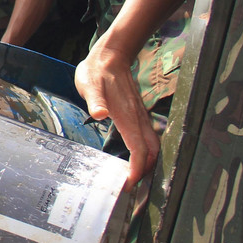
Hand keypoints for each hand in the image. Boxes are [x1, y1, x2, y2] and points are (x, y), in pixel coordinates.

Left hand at [75, 43, 159, 188]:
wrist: (112, 55)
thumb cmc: (98, 71)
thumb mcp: (90, 84)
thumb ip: (95, 100)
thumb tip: (99, 114)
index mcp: (127, 116)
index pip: (139, 150)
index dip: (136, 170)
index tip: (127, 184)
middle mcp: (138, 118)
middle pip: (152, 152)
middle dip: (145, 172)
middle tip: (129, 186)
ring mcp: (141, 116)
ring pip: (153, 146)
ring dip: (147, 163)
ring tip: (132, 177)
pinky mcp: (139, 114)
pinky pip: (148, 138)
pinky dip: (146, 153)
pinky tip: (135, 158)